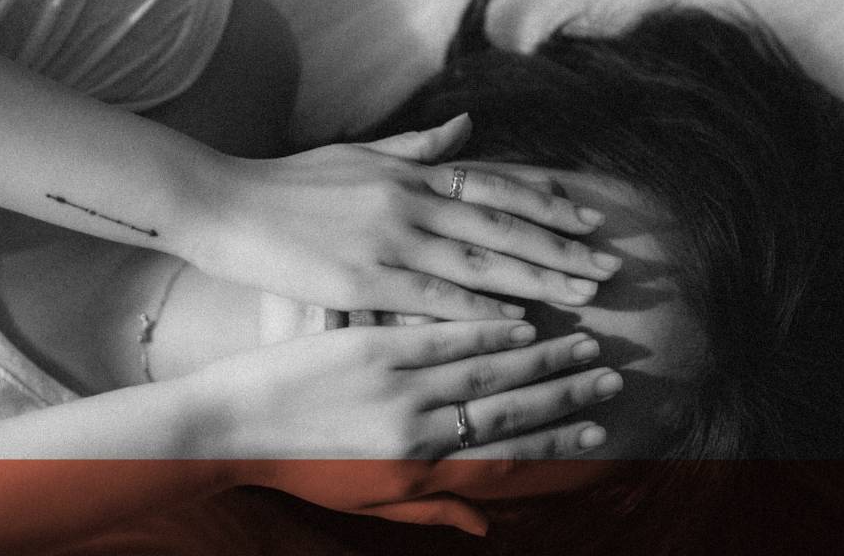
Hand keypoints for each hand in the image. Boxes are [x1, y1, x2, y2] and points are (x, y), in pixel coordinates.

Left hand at [189, 319, 622, 531]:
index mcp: (415, 470)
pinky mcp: (369, 347)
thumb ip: (431, 509)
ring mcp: (394, 384)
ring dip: (540, 359)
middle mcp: (414, 430)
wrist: (230, 427)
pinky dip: (484, 329)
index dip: (555, 444)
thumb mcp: (365, 501)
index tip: (598, 432)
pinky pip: (439, 337)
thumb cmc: (299, 467)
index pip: (502, 458)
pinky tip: (520, 320)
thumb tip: (486, 524)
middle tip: (613, 377)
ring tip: (584, 343)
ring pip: (484, 370)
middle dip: (565, 396)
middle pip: (507, 411)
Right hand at [190, 114, 621, 320]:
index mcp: (407, 171)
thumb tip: (467, 124)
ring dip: (538, 279)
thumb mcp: (356, 154)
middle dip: (559, 247)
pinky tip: (517, 322)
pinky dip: (479, 309)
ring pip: (480, 260)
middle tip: (608, 267)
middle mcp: (408, 199)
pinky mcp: (363, 279)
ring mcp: (388, 239)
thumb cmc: (287, 182)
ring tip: (584, 296)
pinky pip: (433, 297)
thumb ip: (416, 145)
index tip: (587, 218)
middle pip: (501, 224)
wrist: (224, 204)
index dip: (544, 202)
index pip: (493, 185)